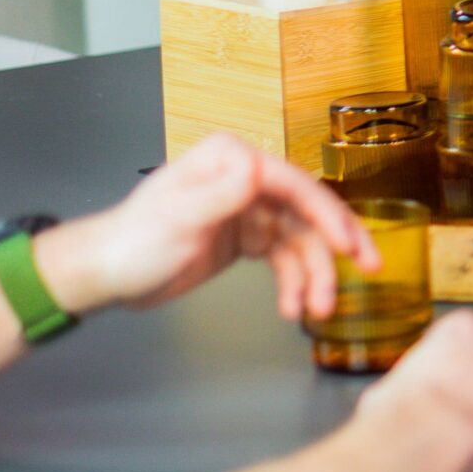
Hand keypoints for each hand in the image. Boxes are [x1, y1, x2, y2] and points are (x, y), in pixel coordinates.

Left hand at [37, 134, 377, 322]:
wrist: (105, 275)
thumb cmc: (132, 243)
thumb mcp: (178, 219)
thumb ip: (220, 194)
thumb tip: (256, 170)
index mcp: (232, 162)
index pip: (294, 185)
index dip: (329, 215)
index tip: (350, 245)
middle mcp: (245, 179)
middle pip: (306, 212)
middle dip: (335, 246)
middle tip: (368, 270)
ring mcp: (247, 209)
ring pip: (299, 240)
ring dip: (313, 275)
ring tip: (317, 309)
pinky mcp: (244, 238)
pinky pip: (282, 259)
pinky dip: (292, 283)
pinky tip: (292, 306)